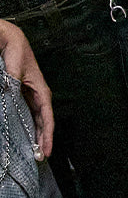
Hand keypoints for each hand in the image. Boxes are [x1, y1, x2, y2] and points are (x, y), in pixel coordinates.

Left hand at [0, 21, 53, 157]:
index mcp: (41, 90)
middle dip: (43, 139)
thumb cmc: (16, 52)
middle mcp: (38, 94)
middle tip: (40, 158)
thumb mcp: (14, 70)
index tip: (46, 150)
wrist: (11, 40)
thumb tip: (11, 100)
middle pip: (43, 121)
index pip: (47, 117)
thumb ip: (13, 85)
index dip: (47, 135)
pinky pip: (28, 114)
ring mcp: (31, 95)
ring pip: (36, 119)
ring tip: (35, 151)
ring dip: (36, 134)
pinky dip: (28, 126)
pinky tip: (25, 135)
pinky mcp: (23, 94)